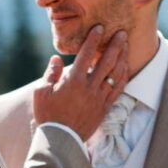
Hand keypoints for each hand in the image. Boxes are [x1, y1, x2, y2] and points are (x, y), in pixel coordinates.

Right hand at [32, 26, 129, 140]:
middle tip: (122, 33)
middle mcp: (90, 87)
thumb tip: (57, 59)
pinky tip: (125, 68)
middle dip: (115, 45)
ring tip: (126, 46)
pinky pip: (118, 89)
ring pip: (116, 74)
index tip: (100, 28)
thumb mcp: (41, 92)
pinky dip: (123, 76)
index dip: (94, 39)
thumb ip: (50, 73)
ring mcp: (99, 98)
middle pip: (107, 61)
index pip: (86, 55)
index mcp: (73, 81)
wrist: (60, 139)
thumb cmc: (48, 115)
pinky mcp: (105, 108)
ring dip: (122, 58)